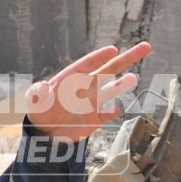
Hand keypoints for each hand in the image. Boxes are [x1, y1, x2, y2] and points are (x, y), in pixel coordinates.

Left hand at [25, 43, 150, 141]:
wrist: (45, 134)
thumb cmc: (39, 112)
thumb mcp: (35, 101)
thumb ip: (38, 93)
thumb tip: (42, 87)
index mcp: (72, 78)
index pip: (89, 63)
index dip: (100, 56)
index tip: (113, 50)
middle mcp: (86, 87)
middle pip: (109, 70)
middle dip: (126, 58)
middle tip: (145, 47)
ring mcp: (92, 102)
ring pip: (111, 90)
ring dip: (121, 85)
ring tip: (132, 78)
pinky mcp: (95, 118)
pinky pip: (107, 113)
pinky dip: (112, 112)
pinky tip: (117, 110)